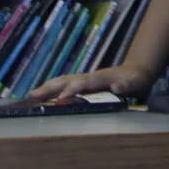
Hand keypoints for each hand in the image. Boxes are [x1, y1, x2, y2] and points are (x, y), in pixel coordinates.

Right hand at [25, 64, 153, 103]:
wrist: (136, 71)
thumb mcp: (135, 82)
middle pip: (67, 79)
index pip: (83, 82)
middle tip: (34, 95)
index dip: (73, 89)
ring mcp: (85, 79)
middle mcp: (89, 77)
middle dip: (51, 86)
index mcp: (100, 78)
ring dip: (48, 87)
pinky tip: (43, 96)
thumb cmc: (135, 79)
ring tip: (32, 95)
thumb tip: (118, 87)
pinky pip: (65, 85)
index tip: (61, 97)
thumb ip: (128, 84)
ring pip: (64, 81)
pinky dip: (53, 89)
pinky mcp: (84, 84)